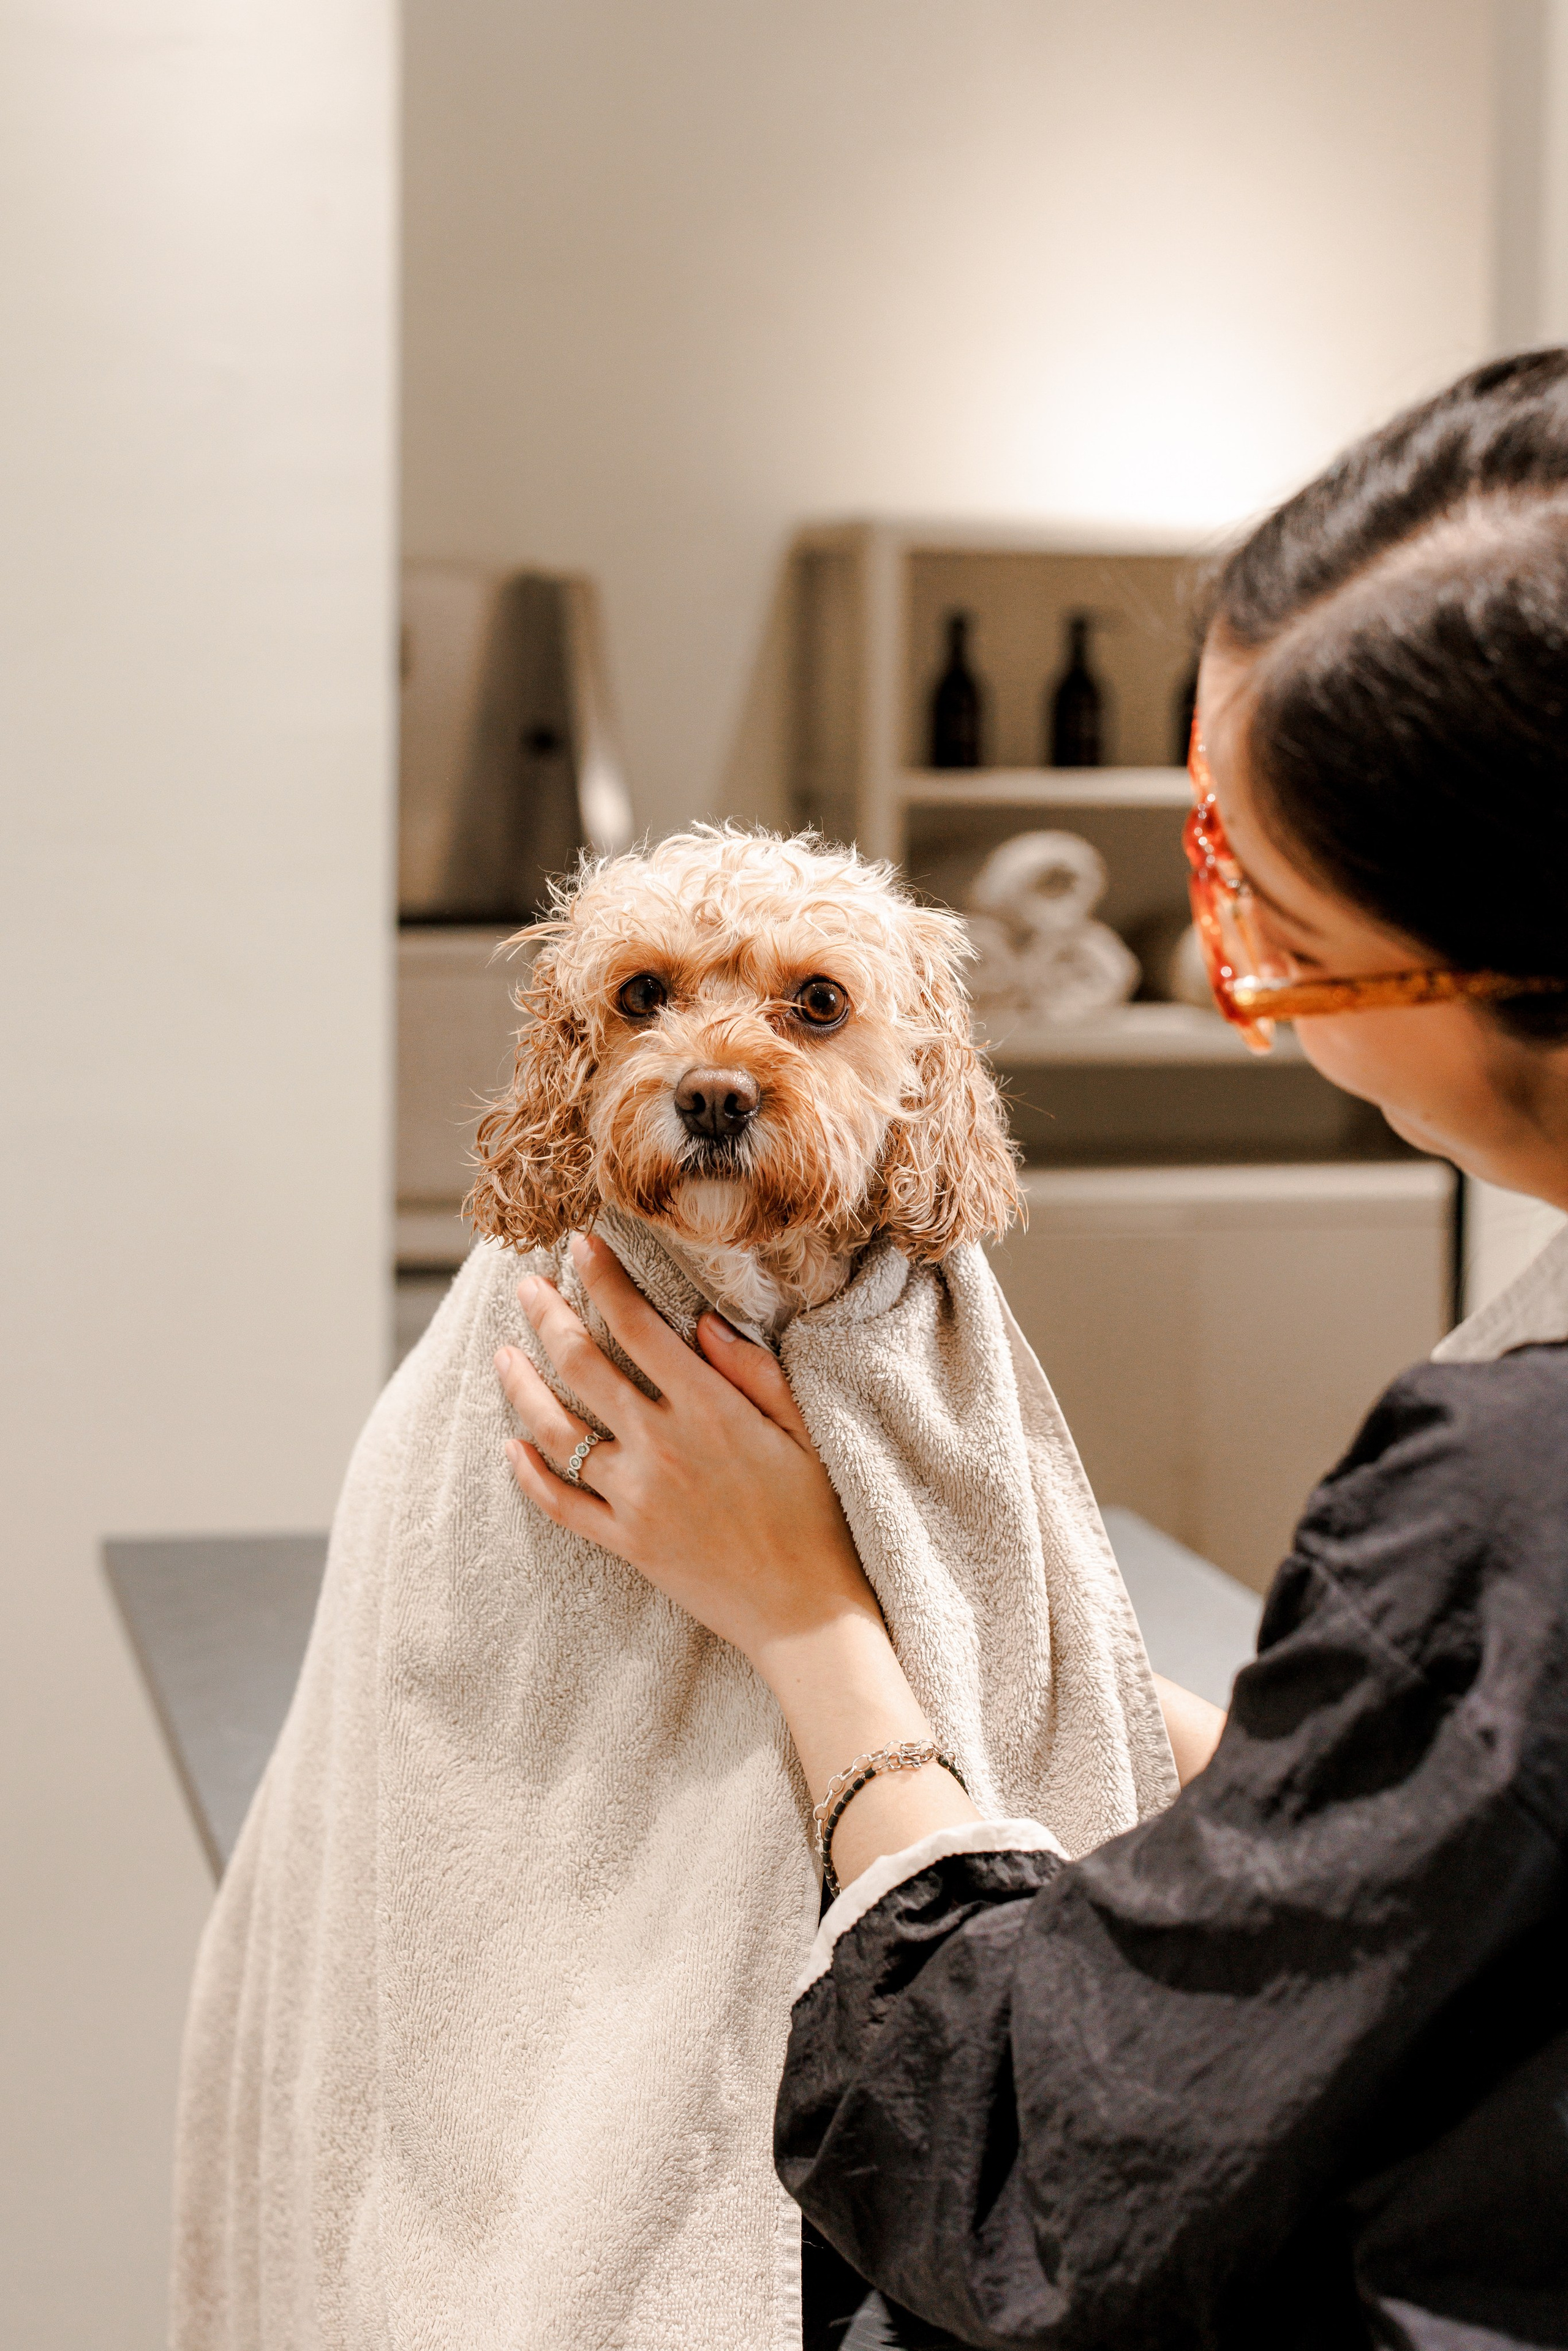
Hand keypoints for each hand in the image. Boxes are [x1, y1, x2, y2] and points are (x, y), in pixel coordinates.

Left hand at [494, 1232, 978, 1873]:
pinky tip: (512, 1447)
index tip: (579, 1246)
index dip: (604, 1281)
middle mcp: (662, 1447)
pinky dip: (529, 1473)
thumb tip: (701, 1319)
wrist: (808, 1615)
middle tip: (527, 1286)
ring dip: (523, 1387)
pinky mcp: (625, 1544)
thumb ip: (752, 1371)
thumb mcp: (805, 1430)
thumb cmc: (818, 1518)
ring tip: (504, 1355)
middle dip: (548, 1317)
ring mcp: (637, 1498)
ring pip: (557, 1431)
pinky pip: (560, 1503)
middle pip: (583, 1366)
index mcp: (709, 1410)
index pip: (640, 1328)